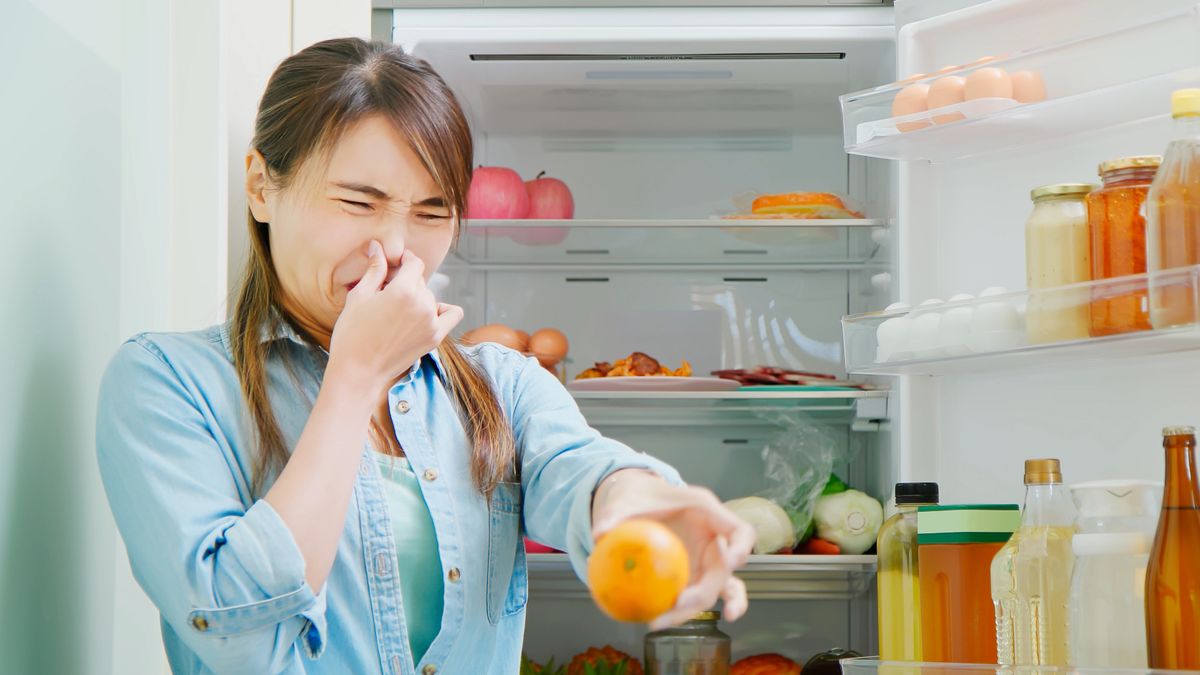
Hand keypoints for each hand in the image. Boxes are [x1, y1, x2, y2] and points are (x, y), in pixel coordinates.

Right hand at [328, 240, 462, 394]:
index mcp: (404, 290)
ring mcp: (432, 322)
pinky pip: (451, 314)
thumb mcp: (359, 296)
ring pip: (430, 297)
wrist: (358, 372)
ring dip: (417, 298)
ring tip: (396, 310)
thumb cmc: (352, 333)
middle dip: (405, 282)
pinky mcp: (435, 338)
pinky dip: (442, 310)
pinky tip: (426, 313)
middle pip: (420, 281)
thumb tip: (378, 246)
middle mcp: (423, 304)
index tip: (395, 264)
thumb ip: (375, 270)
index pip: (414, 263)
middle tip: (385, 294)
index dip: (404, 260)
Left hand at [591, 470, 754, 629]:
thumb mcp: (626, 499)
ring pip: (716, 590)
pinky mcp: (694, 576)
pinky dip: (691, 611)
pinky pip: (700, 596)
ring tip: (669, 619)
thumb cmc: (639, 496)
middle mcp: (713, 539)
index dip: (742, 548)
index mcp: (707, 513)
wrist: (634, 501)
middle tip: (679, 602)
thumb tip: (600, 534)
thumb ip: (615, 515)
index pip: (741, 531)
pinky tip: (669, 620)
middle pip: (724, 570)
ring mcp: (705, 560)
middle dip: (706, 590)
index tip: (731, 562)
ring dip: (696, 607)